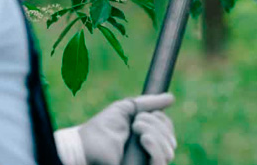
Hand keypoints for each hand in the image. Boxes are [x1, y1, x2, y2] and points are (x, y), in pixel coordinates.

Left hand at [54, 93, 175, 164]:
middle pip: (170, 139)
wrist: (85, 147)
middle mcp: (149, 152)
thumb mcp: (126, 110)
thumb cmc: (101, 129)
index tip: (143, 114)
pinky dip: (155, 147)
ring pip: (168, 149)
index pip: (168, 130)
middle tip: (136, 122)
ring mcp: (146, 162)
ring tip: (135, 129)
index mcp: (147, 138)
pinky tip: (144, 139)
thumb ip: (148, 103)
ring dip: (154, 133)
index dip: (162, 119)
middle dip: (155, 124)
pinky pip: (160, 162)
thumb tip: (171, 97)